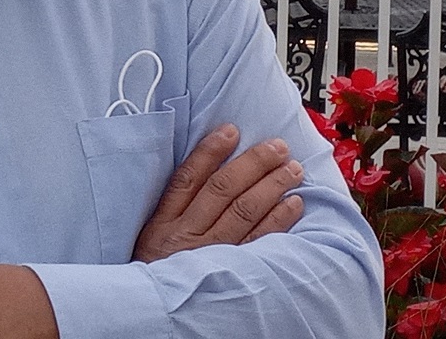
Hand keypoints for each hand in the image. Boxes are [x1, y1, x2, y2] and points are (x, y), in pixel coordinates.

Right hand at [133, 124, 304, 262]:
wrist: (153, 315)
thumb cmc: (155, 271)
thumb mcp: (151, 236)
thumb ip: (173, 207)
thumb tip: (206, 168)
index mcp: (163, 223)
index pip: (187, 178)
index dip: (210, 151)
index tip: (231, 130)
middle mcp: (186, 236)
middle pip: (222, 190)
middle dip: (253, 164)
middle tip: (278, 147)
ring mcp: (210, 256)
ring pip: (244, 212)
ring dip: (272, 186)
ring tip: (293, 169)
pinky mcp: (230, 273)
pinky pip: (258, 243)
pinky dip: (278, 221)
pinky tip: (293, 204)